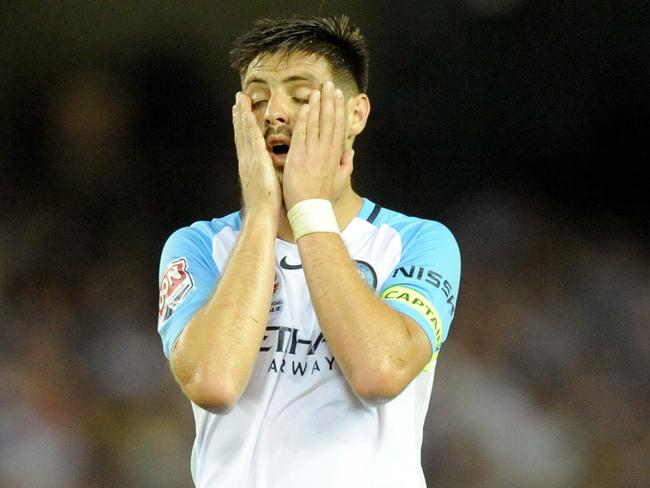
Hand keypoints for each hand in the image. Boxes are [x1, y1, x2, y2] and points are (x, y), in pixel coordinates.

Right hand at [232, 92, 281, 214]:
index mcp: (249, 167)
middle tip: (238, 99)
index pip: (245, 142)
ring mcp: (248, 159)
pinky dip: (248, 125)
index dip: (243, 127)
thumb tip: (268, 174)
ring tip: (240, 99)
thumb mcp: (265, 187)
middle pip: (241, 133)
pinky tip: (247, 113)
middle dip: (239, 116)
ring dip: (241, 114)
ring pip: (244, 132)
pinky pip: (251, 139)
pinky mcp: (255, 160)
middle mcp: (246, 160)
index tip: (241, 113)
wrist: (261, 215)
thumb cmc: (266, 207)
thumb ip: (265, 177)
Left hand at [282, 81, 353, 209]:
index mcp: (335, 156)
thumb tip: (350, 153)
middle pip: (329, 120)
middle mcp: (325, 151)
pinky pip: (302, 134)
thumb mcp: (339, 182)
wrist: (310, 209)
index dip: (339, 110)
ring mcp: (312, 152)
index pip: (338, 127)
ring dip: (318, 105)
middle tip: (329, 84)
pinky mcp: (298, 156)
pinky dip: (305, 119)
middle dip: (330, 101)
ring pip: (317, 124)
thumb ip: (345, 165)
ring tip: (318, 89)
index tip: (339, 96)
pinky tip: (307, 106)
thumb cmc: (323, 198)